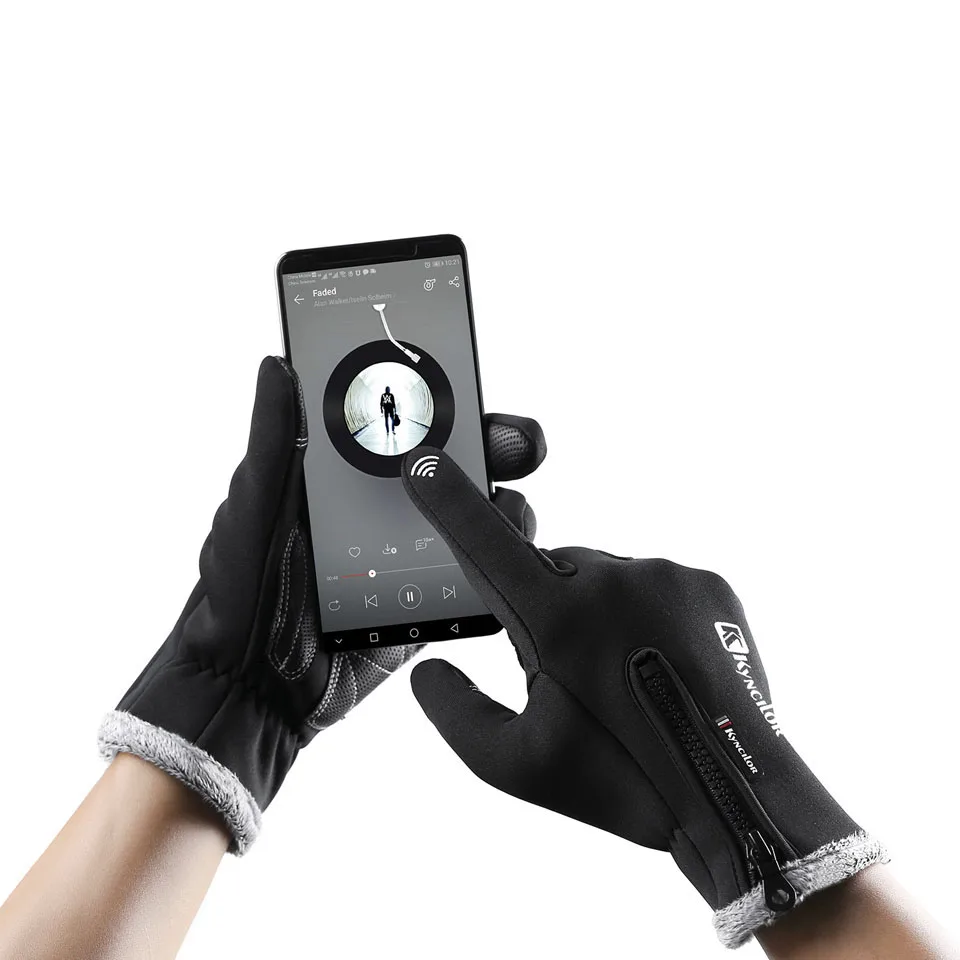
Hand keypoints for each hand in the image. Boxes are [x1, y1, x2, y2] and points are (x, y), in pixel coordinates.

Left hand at [98, 358, 545, 852]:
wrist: (247, 684)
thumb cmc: (237, 586)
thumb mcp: (253, 504)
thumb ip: (273, 438)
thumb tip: (276, 364)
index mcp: (348, 473)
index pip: (409, 422)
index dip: (448, 400)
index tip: (473, 384)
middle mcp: (388, 507)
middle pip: (459, 465)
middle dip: (501, 446)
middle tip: (522, 447)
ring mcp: (412, 554)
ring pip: (479, 520)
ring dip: (508, 510)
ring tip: (513, 516)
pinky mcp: (427, 603)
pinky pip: (478, 579)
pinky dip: (500, 569)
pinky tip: (509, 567)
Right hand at [402, 448, 885, 948]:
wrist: (739, 795)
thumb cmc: (624, 782)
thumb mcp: (517, 766)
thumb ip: (455, 711)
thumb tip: (427, 670)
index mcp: (556, 619)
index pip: (483, 542)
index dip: (448, 500)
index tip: (424, 464)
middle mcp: (611, 580)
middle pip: (545, 570)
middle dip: (541, 610)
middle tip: (570, 676)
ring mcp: (665, 575)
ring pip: (600, 577)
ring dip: (595, 613)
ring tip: (625, 678)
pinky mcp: (706, 582)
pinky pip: (651, 583)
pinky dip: (642, 614)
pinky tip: (660, 664)